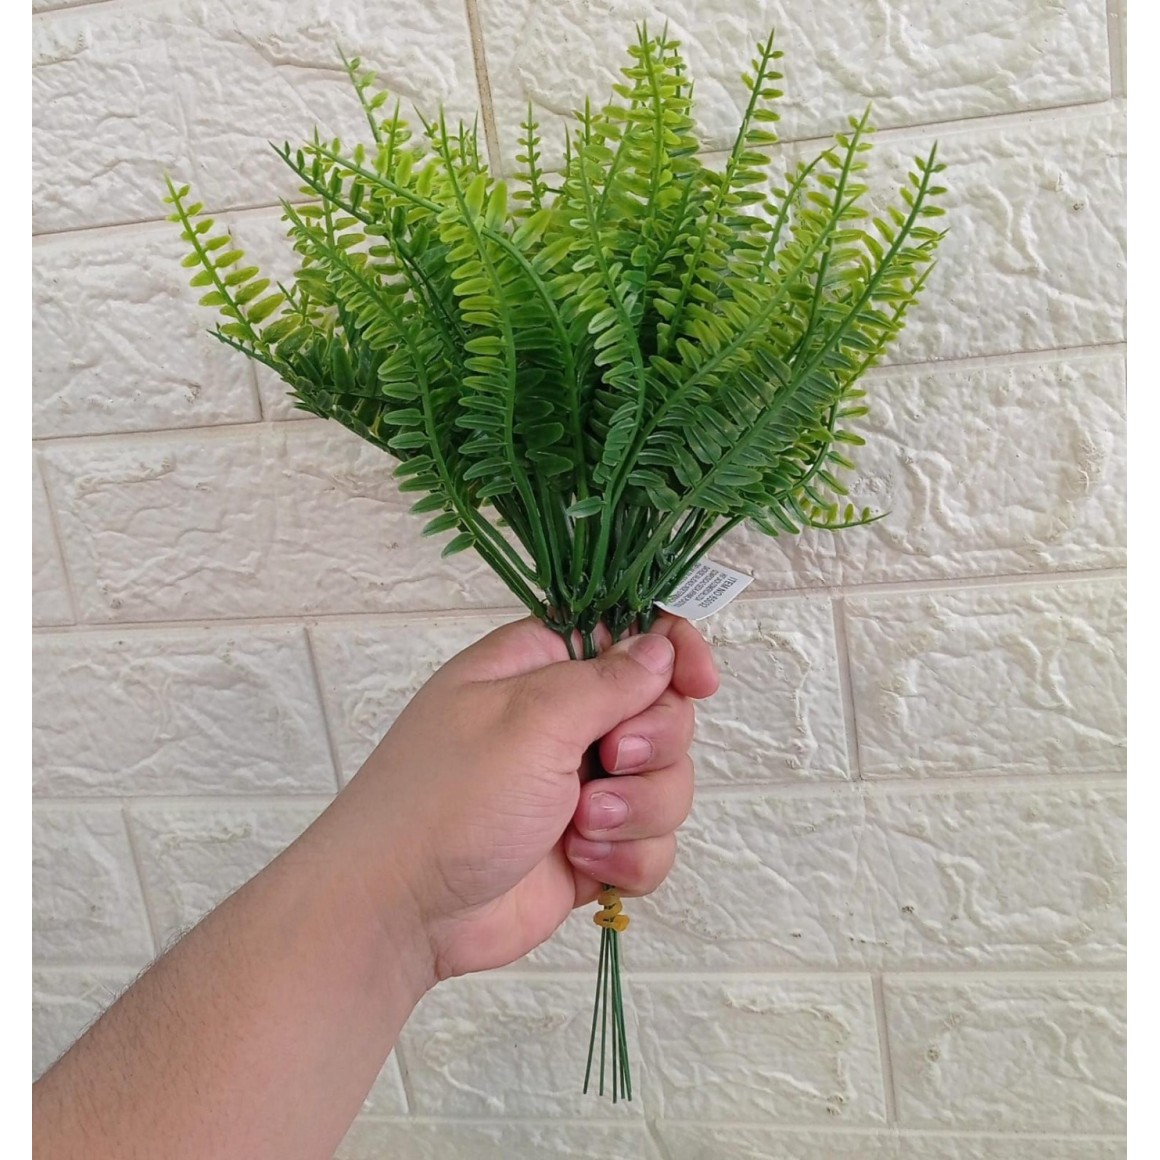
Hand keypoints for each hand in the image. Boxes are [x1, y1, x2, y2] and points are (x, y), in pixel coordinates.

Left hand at [326, 614, 717, 982]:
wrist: (403, 910)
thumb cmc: (445, 799)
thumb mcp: (529, 719)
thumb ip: (606, 680)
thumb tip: (661, 648)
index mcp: (541, 668)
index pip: (630, 636)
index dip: (674, 652)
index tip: (700, 681)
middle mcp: (565, 722)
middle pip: (663, 712)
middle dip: (652, 745)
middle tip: (609, 762)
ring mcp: (580, 787)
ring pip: (667, 783)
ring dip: (637, 809)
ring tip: (581, 827)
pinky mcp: (592, 848)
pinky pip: (654, 844)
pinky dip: (630, 858)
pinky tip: (583, 864)